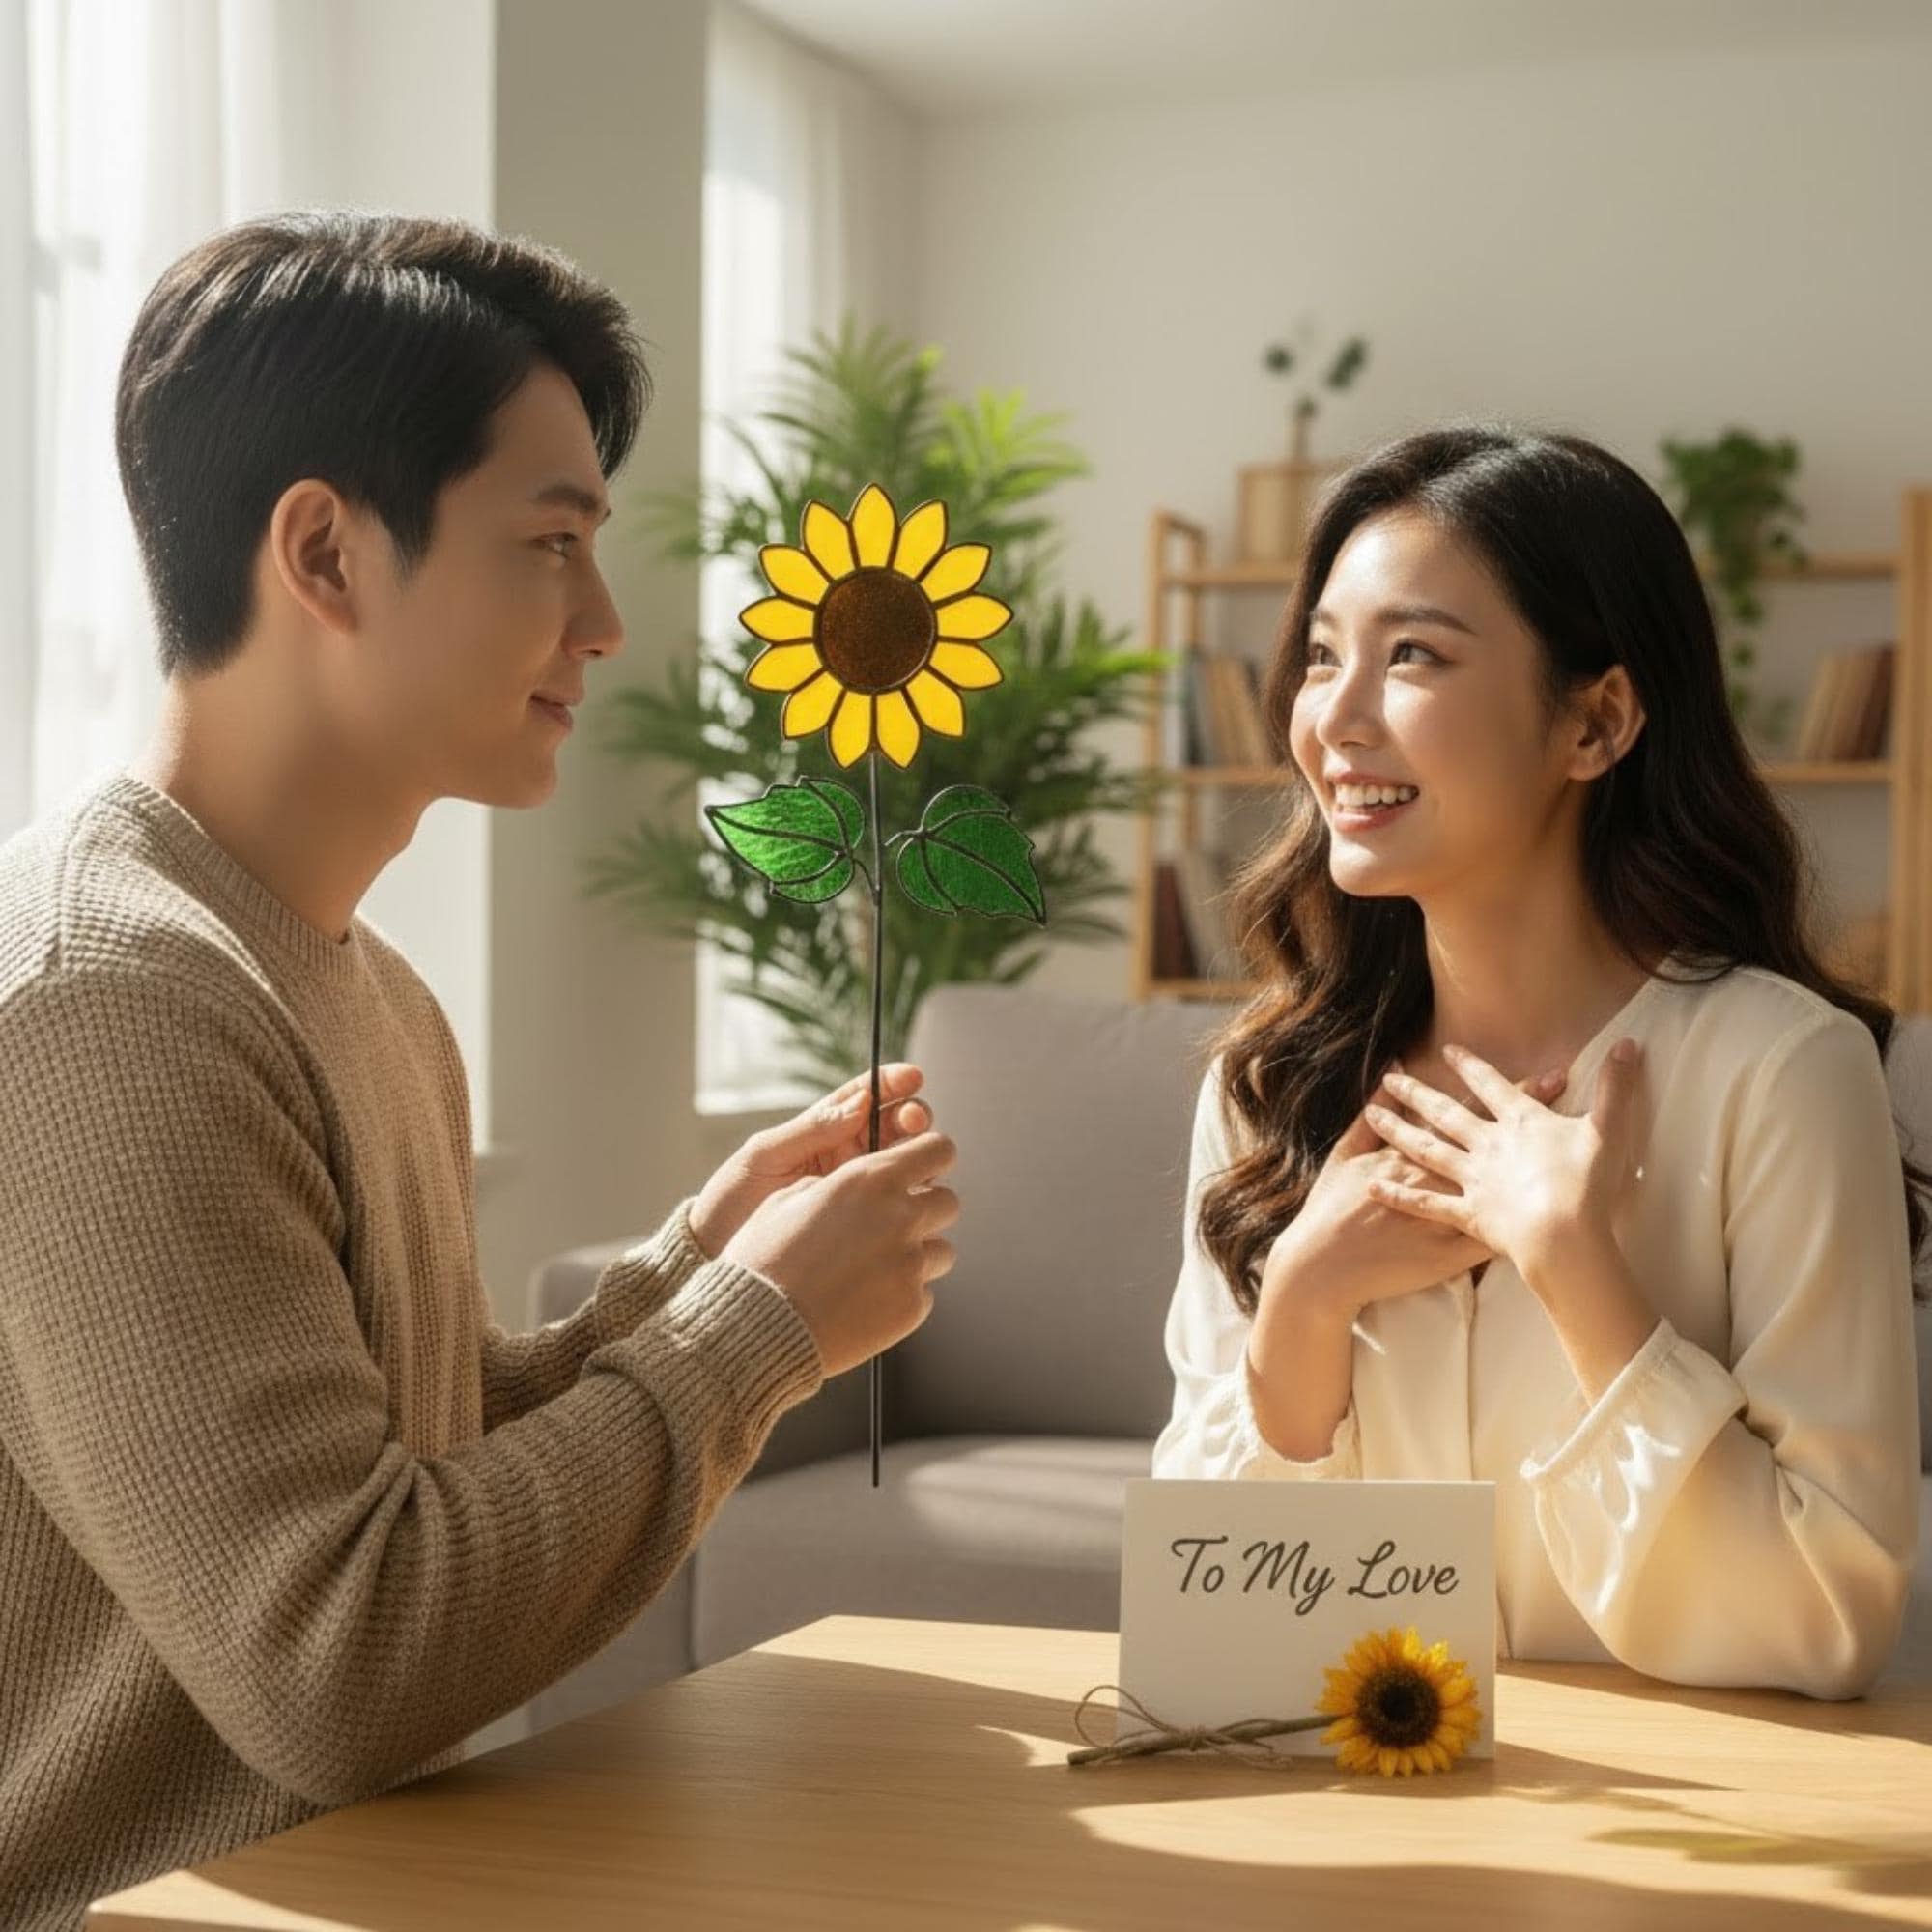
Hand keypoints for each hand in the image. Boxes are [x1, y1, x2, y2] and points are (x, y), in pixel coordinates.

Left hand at [689, 1064, 933, 1259]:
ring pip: (905, 1164)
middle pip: (895, 1127)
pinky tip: (916, 1195)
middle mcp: (845, 1158)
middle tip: (912, 1121)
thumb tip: (859, 1100)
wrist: (714, 1262)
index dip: (891, 1083)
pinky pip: (899, 1206)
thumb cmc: (729, 1206)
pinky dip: (915, 1195)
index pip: (864, 1098)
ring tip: (915, 1157)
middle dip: (912, 1116)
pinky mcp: (863, 1227)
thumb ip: (810, 1129)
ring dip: (919, 1154)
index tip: (912, 1077)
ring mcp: (856, 1192)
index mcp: (820, 1133)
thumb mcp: (762, 1158)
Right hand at [721, 1129, 959, 1376]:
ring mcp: (910, 1265)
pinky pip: (924, 1293)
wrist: (757, 1328)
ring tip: (873, 1268)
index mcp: (870, 1180)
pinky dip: (902, 1294)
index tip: (924, 1167)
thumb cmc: (764, 1261)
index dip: (932, 1156)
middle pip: (949, 1201)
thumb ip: (835, 1184)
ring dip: (917, 1254)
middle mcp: (899, 1218)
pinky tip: (864, 1299)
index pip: (938, 1150)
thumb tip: (853, 1187)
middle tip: (893, 1225)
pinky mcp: (912, 1307)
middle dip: (926, 1209)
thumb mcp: (787, 1199)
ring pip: (942, 1251)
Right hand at [1259, 1058, 1570, 1326]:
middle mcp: (1437, 1177)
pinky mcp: (1453, 1253)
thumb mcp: (1344, 1157)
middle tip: (1567, 1087)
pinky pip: (1496, 1239)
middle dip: (1530, 1114)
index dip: (1508, 1092)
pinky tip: (1556, 1225)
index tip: (1547, 1072)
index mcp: (1413, 1152)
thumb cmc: (1330, 1209)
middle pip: (1494, 1140)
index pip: (1469, 1113)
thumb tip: (1387, 1072)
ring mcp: (1449, 1215)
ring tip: (1572, 1149)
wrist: (1324, 1265)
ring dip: (1536, 1166)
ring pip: (1504, 1186)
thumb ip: (1367, 1120)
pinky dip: (1523, 1228)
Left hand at [1361, 1038, 1646, 1281]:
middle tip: (1389, 1077)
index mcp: (1520, 1123)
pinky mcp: (1466, 1214)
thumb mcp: (1609, 1129)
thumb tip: (1630, 1045)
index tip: (1447, 1052)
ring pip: (1426, 1149)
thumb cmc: (1588, 1183)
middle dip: (1417, 1093)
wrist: (1564, 1235)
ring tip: (1370, 1115)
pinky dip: (1398, 1195)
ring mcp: (1473, 1179)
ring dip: (1397, 1131)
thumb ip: (1616, 1087)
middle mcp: (1488, 1145)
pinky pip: (1425, 1204)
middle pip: (1446, 1113)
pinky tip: (1373, 1186)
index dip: (1471, 1067)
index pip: (1491, 1087)